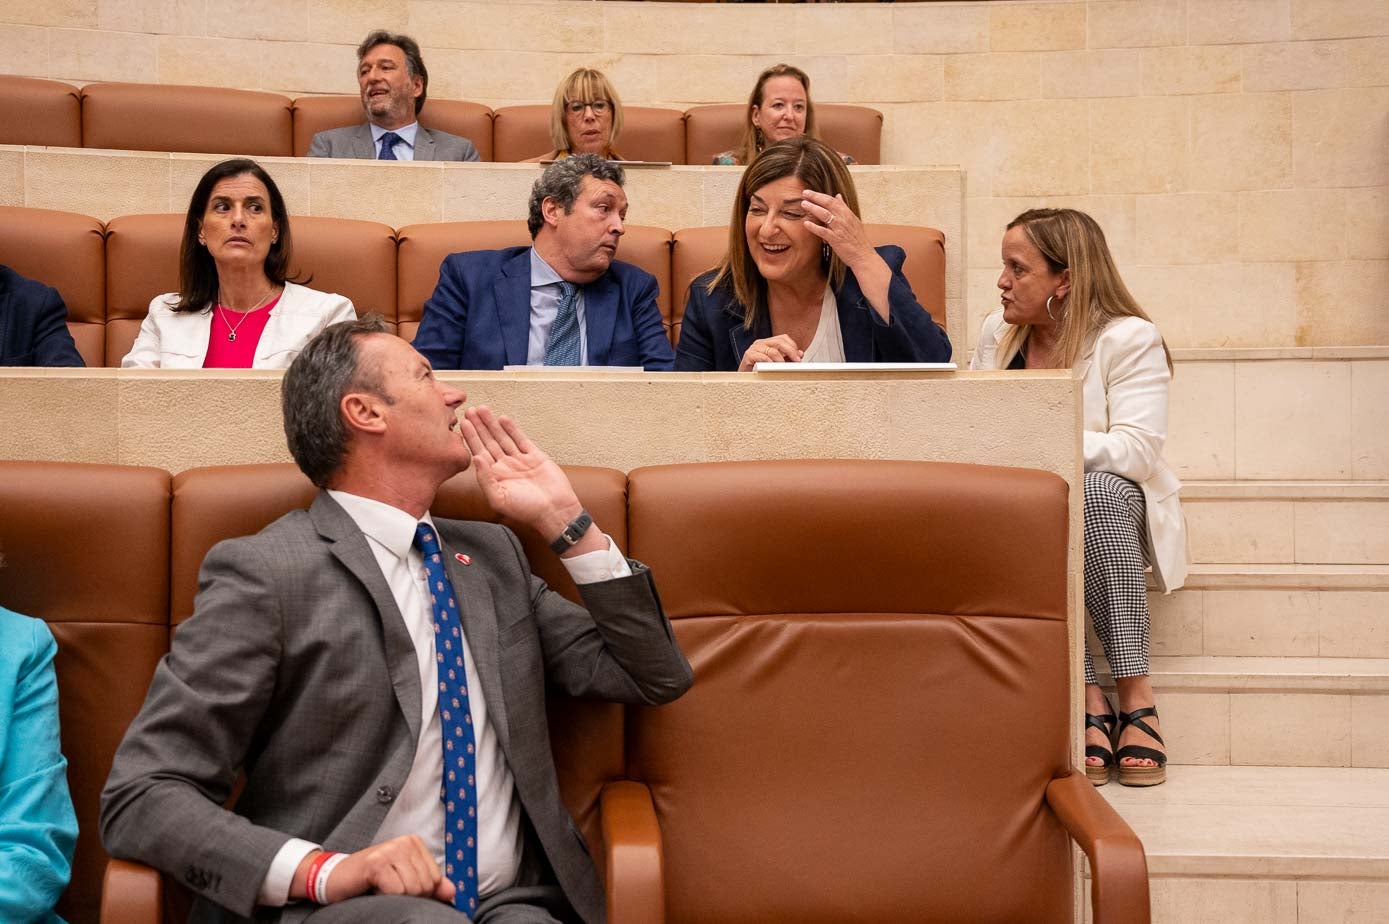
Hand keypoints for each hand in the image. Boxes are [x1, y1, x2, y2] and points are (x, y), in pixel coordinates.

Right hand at [298, 836, 453, 903]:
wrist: (334, 878)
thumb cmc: (369, 881)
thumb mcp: (404, 881)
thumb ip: (430, 885)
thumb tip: (451, 892)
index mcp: (415, 843)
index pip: (436, 879)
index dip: (420, 892)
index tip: (399, 886)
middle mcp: (405, 842)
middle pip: (425, 885)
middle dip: (408, 896)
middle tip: (387, 888)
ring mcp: (390, 850)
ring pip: (412, 889)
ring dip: (394, 897)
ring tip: (380, 887)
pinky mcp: (376, 862)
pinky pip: (396, 891)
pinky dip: (384, 897)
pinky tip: (372, 887)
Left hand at [460, 405, 584, 540]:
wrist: (555, 511)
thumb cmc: (527, 510)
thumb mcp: (499, 499)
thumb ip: (485, 479)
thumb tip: (475, 458)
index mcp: (494, 477)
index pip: (479, 452)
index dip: (471, 437)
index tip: (464, 423)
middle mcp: (505, 467)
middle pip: (489, 442)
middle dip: (479, 426)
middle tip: (471, 410)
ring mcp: (520, 460)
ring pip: (503, 438)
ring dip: (492, 424)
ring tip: (483, 410)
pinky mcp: (535, 456)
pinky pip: (521, 439)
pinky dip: (512, 429)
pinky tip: (503, 419)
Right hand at [737, 334, 802, 371]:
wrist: (743, 378)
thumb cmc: (759, 370)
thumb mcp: (775, 363)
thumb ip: (786, 357)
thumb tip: (799, 354)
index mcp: (767, 343)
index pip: (783, 338)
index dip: (793, 346)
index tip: (799, 356)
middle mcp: (761, 343)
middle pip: (779, 342)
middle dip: (790, 351)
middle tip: (796, 361)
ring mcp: (754, 348)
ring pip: (772, 350)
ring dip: (781, 360)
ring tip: (785, 367)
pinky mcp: (748, 356)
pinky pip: (761, 357)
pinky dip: (770, 362)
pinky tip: (773, 368)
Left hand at [800, 190, 873, 268]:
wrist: (863, 255)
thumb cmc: (858, 239)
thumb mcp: (853, 220)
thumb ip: (844, 207)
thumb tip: (838, 196)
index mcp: (847, 213)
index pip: (833, 200)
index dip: (820, 195)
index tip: (810, 192)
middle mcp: (844, 218)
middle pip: (828, 203)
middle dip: (815, 197)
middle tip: (804, 193)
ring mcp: (839, 228)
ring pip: (824, 214)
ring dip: (813, 208)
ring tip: (803, 204)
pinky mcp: (835, 239)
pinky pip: (823, 231)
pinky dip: (814, 227)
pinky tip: (806, 223)